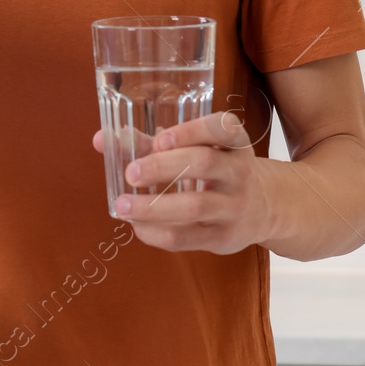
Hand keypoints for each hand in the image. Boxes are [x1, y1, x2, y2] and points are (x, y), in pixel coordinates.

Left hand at [91, 111, 276, 254]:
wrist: (263, 208)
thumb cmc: (217, 169)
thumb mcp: (198, 149)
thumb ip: (149, 144)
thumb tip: (101, 139)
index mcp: (234, 141)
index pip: (221, 128)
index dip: (190, 132)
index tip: (160, 139)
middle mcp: (239, 171)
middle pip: (204, 164)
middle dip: (164, 167)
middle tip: (131, 172)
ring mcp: (234, 206)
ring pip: (195, 206)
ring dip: (154, 206)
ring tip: (122, 205)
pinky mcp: (223, 237)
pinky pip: (187, 237)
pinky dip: (156, 232)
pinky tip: (137, 226)